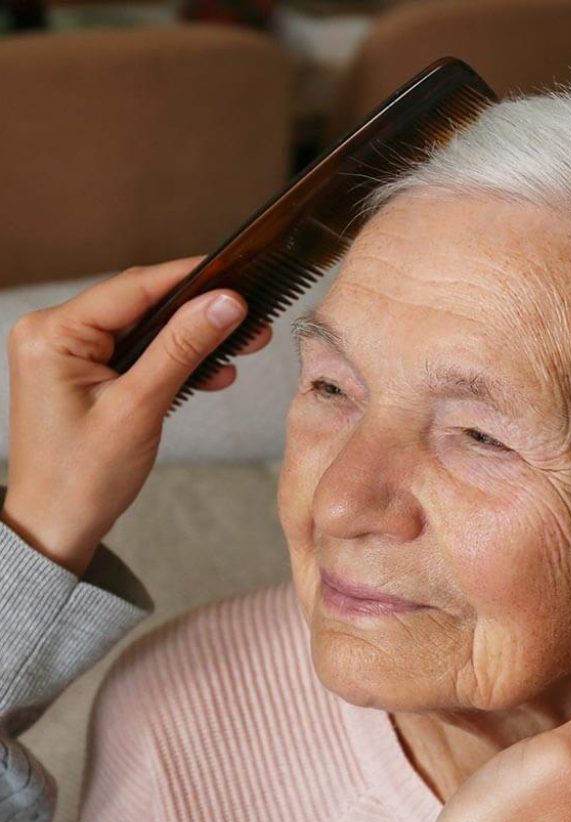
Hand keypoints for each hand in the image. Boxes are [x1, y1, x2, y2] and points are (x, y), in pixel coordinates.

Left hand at [1, 256, 271, 576]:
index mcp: (53, 333)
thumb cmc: (81, 478)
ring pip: (144, 330)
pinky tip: (209, 373)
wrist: (56, 527)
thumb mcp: (139, 407)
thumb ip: (182, 349)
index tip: (240, 279)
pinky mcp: (82, 373)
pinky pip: (136, 354)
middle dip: (198, 314)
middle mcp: (54, 333)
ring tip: (240, 347)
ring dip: (190, 341)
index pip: (134, 288)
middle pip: (141, 305)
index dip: (192, 280)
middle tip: (251, 320)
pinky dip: (172, 362)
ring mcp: (67, 353)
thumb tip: (224, 304)